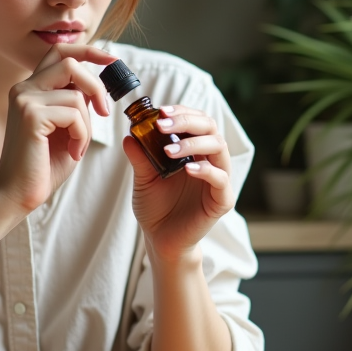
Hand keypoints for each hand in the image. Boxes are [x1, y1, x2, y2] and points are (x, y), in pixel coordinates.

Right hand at [0, 44, 114, 213]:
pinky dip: (82, 135)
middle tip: (105, 111)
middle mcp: (24, 89)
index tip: (112, 60)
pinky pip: (74, 114)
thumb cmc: (43, 165)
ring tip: (78, 146)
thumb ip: (75, 104)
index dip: (88, 51)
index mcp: (30, 89)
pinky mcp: (31, 115)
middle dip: (96, 86)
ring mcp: (25, 100)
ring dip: (87, 125)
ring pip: (76, 95)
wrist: (17, 194)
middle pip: (70, 63)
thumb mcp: (66, 128)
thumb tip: (96, 88)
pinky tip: (72, 152)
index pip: (59, 53)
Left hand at [122, 105, 235, 262]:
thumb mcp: (143, 178)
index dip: (182, 112)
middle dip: (187, 121)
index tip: (160, 111)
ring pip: (219, 148)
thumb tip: (129, 135)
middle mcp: (209, 160)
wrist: (160, 239)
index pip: (197, 121)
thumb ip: (140, 157)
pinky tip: (188, 169)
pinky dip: (207, 170)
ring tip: (168, 150)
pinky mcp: (221, 201)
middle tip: (162, 123)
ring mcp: (218, 180)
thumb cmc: (155, 207)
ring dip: (194, 143)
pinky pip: (221, 180)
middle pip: (211, 128)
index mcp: (194, 151)